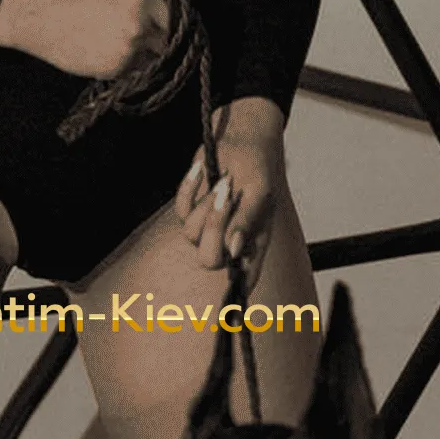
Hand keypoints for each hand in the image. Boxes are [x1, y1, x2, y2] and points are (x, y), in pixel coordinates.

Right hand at [0, 0, 173, 78]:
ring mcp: (125, 52)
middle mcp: (137, 29)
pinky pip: (132, 70)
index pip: (176, 19)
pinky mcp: (112, 71)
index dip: (171, 21)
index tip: (165, 23)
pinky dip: (125, 63)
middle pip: (167, 41)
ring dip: (143, 53)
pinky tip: (103, 48)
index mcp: (140, 2)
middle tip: (137, 31)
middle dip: (158, 38)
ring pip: (151, 59)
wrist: (39, 17)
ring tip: (114, 37)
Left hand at [175, 98, 285, 279]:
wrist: (238, 137)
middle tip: (226, 200)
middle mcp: (229, 240)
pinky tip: (204, 170)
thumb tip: (234, 250)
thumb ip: (247, 221)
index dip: (236, 291)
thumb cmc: (257, 165)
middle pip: (208, 260)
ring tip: (224, 180)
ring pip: (191, 234)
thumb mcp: (259, 191)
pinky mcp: (190, 208)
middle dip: (213, 231)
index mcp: (253, 242)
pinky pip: (180, 209)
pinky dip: (191, 187)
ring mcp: (208, 226)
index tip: (233, 301)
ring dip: (207, 203)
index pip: (244, 278)